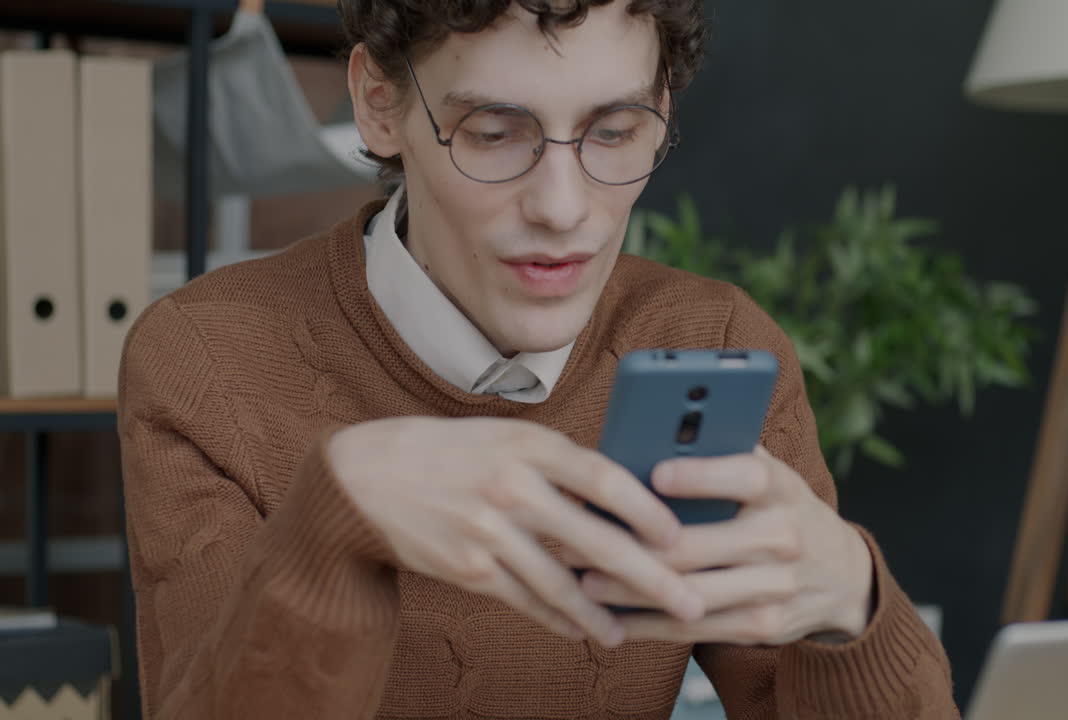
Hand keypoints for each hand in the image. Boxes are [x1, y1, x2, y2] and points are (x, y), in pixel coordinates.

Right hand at [326, 417, 704, 646]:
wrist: (364, 477)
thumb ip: (559, 461)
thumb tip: (624, 493)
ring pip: (562, 583)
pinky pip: (526, 601)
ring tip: (631, 631)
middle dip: (650, 577)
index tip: (679, 536)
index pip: (605, 478)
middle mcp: (512, 486)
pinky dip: (558, 619)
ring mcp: (488, 531)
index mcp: (529, 443)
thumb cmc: (451, 452)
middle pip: (596, 541)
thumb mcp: (506, 436)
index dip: (649, 511)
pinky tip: (583, 631)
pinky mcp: (468, 568)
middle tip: (689, 602)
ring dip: (603, 613)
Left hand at [573, 446, 873, 644]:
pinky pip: (695, 628)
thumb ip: (722, 452)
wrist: (844, 577)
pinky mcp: (764, 626)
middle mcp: (783, 536)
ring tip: (581, 582)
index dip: (699, 476)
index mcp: (780, 487)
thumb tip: (652, 429)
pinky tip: (612, 618)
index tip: (653, 475)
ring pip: (688, 593)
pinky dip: (649, 625)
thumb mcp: (770, 474)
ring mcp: (775, 587)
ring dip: (629, 590)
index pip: (743, 477)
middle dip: (630, 545)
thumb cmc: (782, 509)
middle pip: (696, 546)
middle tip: (576, 539)